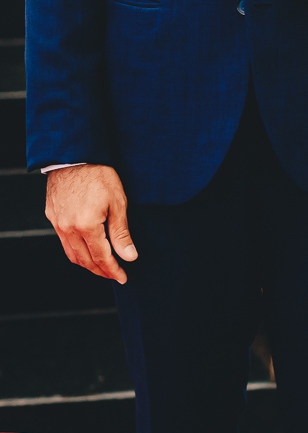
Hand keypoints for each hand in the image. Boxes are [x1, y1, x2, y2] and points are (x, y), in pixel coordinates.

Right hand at [45, 165, 136, 283]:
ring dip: (87, 264)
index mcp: (87, 226)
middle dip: (101, 271)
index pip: (101, 258)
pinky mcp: (52, 216)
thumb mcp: (118, 201)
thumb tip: (129, 256)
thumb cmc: (99, 174)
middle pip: (85, 261)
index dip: (113, 270)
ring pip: (72, 254)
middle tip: (115, 274)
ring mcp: (58, 224)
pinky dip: (76, 251)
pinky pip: (64, 242)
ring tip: (102, 266)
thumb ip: (121, 232)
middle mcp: (69, 229)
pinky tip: (86, 249)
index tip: (123, 277)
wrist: (74, 155)